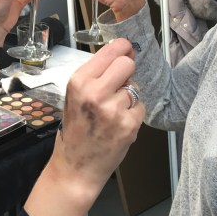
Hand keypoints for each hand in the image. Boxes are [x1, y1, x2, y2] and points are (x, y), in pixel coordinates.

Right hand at [52, 38, 144, 195]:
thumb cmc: (76, 129)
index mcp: (79, 81)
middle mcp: (95, 92)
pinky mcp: (129, 125)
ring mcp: (113, 109)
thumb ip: (97, 74)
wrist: (76, 167)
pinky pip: (141, 106)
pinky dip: (134, 114)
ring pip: (135, 87)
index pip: (111, 51)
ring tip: (114, 112)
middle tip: (119, 85)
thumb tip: (126, 51)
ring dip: (129, 97)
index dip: (123, 48)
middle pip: (127, 64)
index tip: (126, 50)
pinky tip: (119, 124)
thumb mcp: (76, 95)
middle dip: (127, 72)